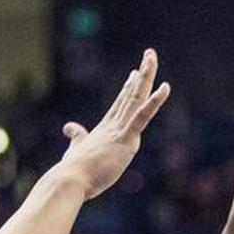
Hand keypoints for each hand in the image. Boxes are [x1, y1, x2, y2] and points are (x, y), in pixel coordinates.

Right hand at [59, 49, 169, 199]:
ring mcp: (120, 130)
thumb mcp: (77, 150)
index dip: (129, 88)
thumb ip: (77, 137)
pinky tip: (165, 87)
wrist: (71, 179)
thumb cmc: (75, 170)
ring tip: (151, 57)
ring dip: (146, 76)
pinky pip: (143, 116)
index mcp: (105, 129)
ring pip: (136, 98)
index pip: (120, 104)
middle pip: (131, 95)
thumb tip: (69, 127)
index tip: (135, 73)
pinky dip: (154, 101)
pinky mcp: (126, 139)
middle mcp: (113, 125)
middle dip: (141, 74)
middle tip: (149, 54)